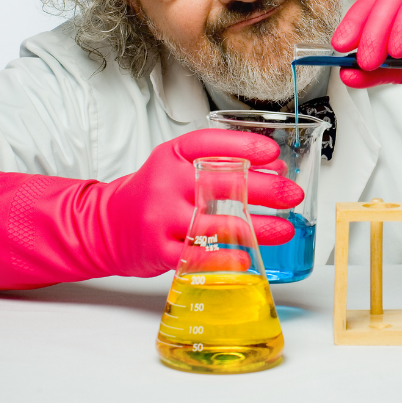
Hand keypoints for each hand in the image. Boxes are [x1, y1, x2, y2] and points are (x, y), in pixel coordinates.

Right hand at [107, 129, 304, 272]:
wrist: (109, 225)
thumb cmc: (153, 192)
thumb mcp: (179, 166)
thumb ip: (220, 163)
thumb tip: (274, 166)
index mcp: (173, 156)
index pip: (212, 144)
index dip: (245, 146)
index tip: (273, 153)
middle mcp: (166, 183)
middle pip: (222, 183)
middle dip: (265, 190)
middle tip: (293, 194)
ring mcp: (160, 217)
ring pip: (215, 223)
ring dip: (257, 228)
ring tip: (285, 229)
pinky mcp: (158, 250)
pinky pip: (197, 256)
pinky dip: (225, 258)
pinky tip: (247, 257)